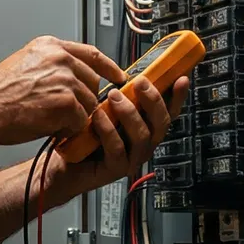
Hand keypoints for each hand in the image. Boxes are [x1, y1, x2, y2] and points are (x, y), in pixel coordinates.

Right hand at [0, 36, 127, 145]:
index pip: (90, 53)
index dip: (108, 67)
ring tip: (51, 120)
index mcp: (49, 46)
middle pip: (92, 82)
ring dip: (74, 117)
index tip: (119, 76)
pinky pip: (81, 121)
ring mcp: (64, 79)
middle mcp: (59, 58)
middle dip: (84, 100)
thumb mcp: (24, 64)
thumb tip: (73, 76)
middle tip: (67, 113)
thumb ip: (50, 65)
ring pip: (88, 104)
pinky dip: (69, 129)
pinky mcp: (66, 102)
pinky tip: (51, 127)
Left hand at [44, 75, 189, 201]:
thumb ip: (120, 96)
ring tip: (113, 95)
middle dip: (153, 100)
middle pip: (162, 123)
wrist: (62, 165)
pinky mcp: (115, 169)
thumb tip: (127, 73)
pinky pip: (118, 148)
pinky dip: (109, 130)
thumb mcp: (104, 109)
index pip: (169, 112)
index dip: (178, 97)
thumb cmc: (84, 136)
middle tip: (140, 83)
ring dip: (129, 113)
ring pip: (142, 135)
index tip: (181, 78)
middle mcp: (143, 144)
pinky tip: (99, 116)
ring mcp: (132, 158)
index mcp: (145, 128)